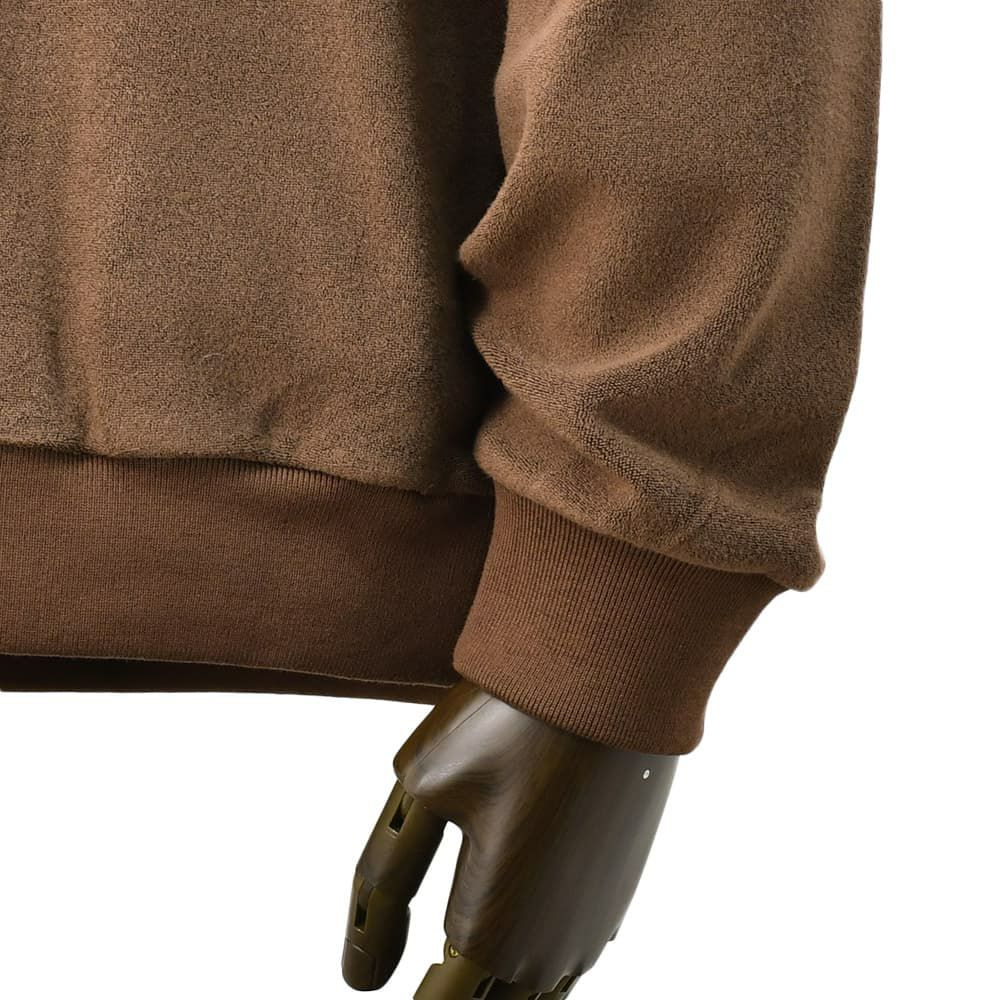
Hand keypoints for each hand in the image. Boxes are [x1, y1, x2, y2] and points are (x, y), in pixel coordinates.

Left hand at [342, 681, 676, 996]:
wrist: (610, 680)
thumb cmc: (509, 725)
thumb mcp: (421, 790)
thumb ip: (382, 889)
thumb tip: (359, 976)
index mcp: (490, 933)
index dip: (409, 994)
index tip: (379, 976)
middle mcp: (548, 949)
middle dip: (450, 988)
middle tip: (428, 958)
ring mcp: (591, 926)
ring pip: (529, 992)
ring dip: (491, 978)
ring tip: (457, 950)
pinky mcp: (614, 896)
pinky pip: (565, 955)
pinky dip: (531, 952)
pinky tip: (513, 918)